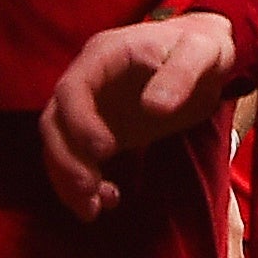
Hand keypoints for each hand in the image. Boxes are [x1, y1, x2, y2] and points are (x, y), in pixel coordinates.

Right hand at [40, 13, 238, 222]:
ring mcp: (91, 109)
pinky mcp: (99, 131)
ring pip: (59, 145)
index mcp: (103, 56)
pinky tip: (108, 200)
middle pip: (54, 121)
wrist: (203, 58)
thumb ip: (180, 75)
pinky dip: (83, 184)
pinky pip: (78, 159)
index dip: (79, 122)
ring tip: (93, 209)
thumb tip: (153, 108)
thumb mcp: (201, 53)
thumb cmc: (201, 49)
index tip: (103, 151)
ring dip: (67, 179)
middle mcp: (88, 82)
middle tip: (89, 190)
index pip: (71, 89)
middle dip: (66, 159)